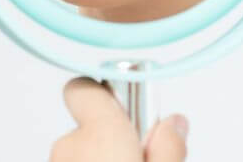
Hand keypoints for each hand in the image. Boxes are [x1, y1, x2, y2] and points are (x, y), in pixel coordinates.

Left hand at [50, 77, 188, 161]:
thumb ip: (169, 146)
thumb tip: (173, 124)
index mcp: (100, 136)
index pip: (85, 87)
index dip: (105, 94)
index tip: (132, 109)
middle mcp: (69, 147)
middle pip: (91, 126)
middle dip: (114, 139)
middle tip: (141, 157)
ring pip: (82, 152)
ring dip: (102, 159)